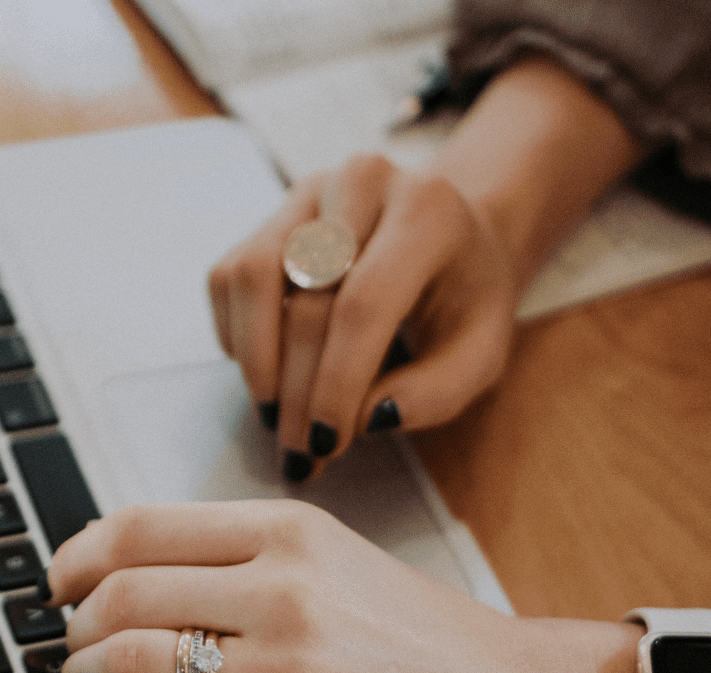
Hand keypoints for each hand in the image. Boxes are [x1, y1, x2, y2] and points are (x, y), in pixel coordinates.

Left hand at [46, 500, 656, 672]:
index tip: (58, 584)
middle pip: (121, 596)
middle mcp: (287, 592)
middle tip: (71, 654)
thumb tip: (134, 575)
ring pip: (132, 666)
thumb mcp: (339, 561)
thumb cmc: (430, 640)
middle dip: (74, 632)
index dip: (77, 557)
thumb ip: (245, 557)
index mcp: (292, 533)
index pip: (141, 527)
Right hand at [208, 155, 516, 481]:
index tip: (327, 443)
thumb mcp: (481, 353)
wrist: (453, 235)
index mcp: (426, 212)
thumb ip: (436, 393)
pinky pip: (229, 277)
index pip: (363, 303)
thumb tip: (367, 418)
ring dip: (256, 359)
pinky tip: (269, 370)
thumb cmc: (466, 299)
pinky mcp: (272, 213)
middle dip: (297, 389)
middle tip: (299, 451)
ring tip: (275, 414)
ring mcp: (309, 192)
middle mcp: (363, 183)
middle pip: (306, 297)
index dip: (336, 381)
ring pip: (252, 276)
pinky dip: (236, 334)